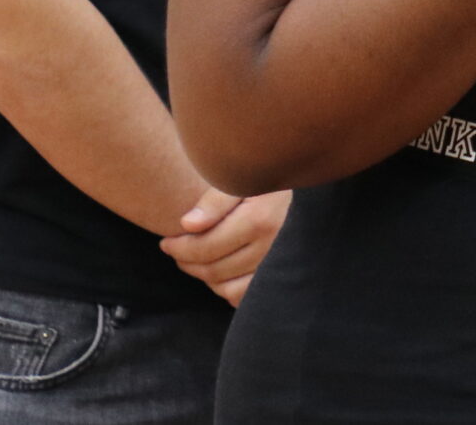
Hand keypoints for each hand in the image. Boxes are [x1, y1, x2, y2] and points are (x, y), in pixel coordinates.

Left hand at [161, 187, 290, 305]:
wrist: (308, 180)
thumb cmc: (272, 179)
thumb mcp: (245, 178)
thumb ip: (216, 199)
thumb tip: (188, 224)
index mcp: (261, 220)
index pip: (205, 247)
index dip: (179, 247)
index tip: (167, 241)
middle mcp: (273, 247)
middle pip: (213, 269)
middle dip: (187, 262)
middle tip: (176, 250)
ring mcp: (279, 267)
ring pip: (226, 287)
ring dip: (204, 276)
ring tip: (196, 260)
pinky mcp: (283, 278)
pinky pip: (244, 296)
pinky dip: (226, 289)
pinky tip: (221, 271)